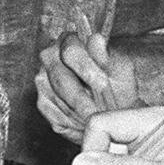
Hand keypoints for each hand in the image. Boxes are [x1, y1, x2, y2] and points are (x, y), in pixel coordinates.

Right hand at [37, 28, 163, 141]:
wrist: (117, 105)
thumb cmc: (119, 83)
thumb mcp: (119, 69)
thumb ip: (106, 56)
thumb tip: (96, 40)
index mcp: (69, 42)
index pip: (71, 51)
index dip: (86, 68)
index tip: (103, 84)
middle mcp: (50, 58)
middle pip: (61, 79)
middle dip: (83, 98)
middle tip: (100, 112)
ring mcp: (44, 81)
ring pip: (59, 100)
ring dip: (81, 113)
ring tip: (99, 119)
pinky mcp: (44, 104)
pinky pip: (57, 117)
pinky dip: (75, 124)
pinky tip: (89, 124)